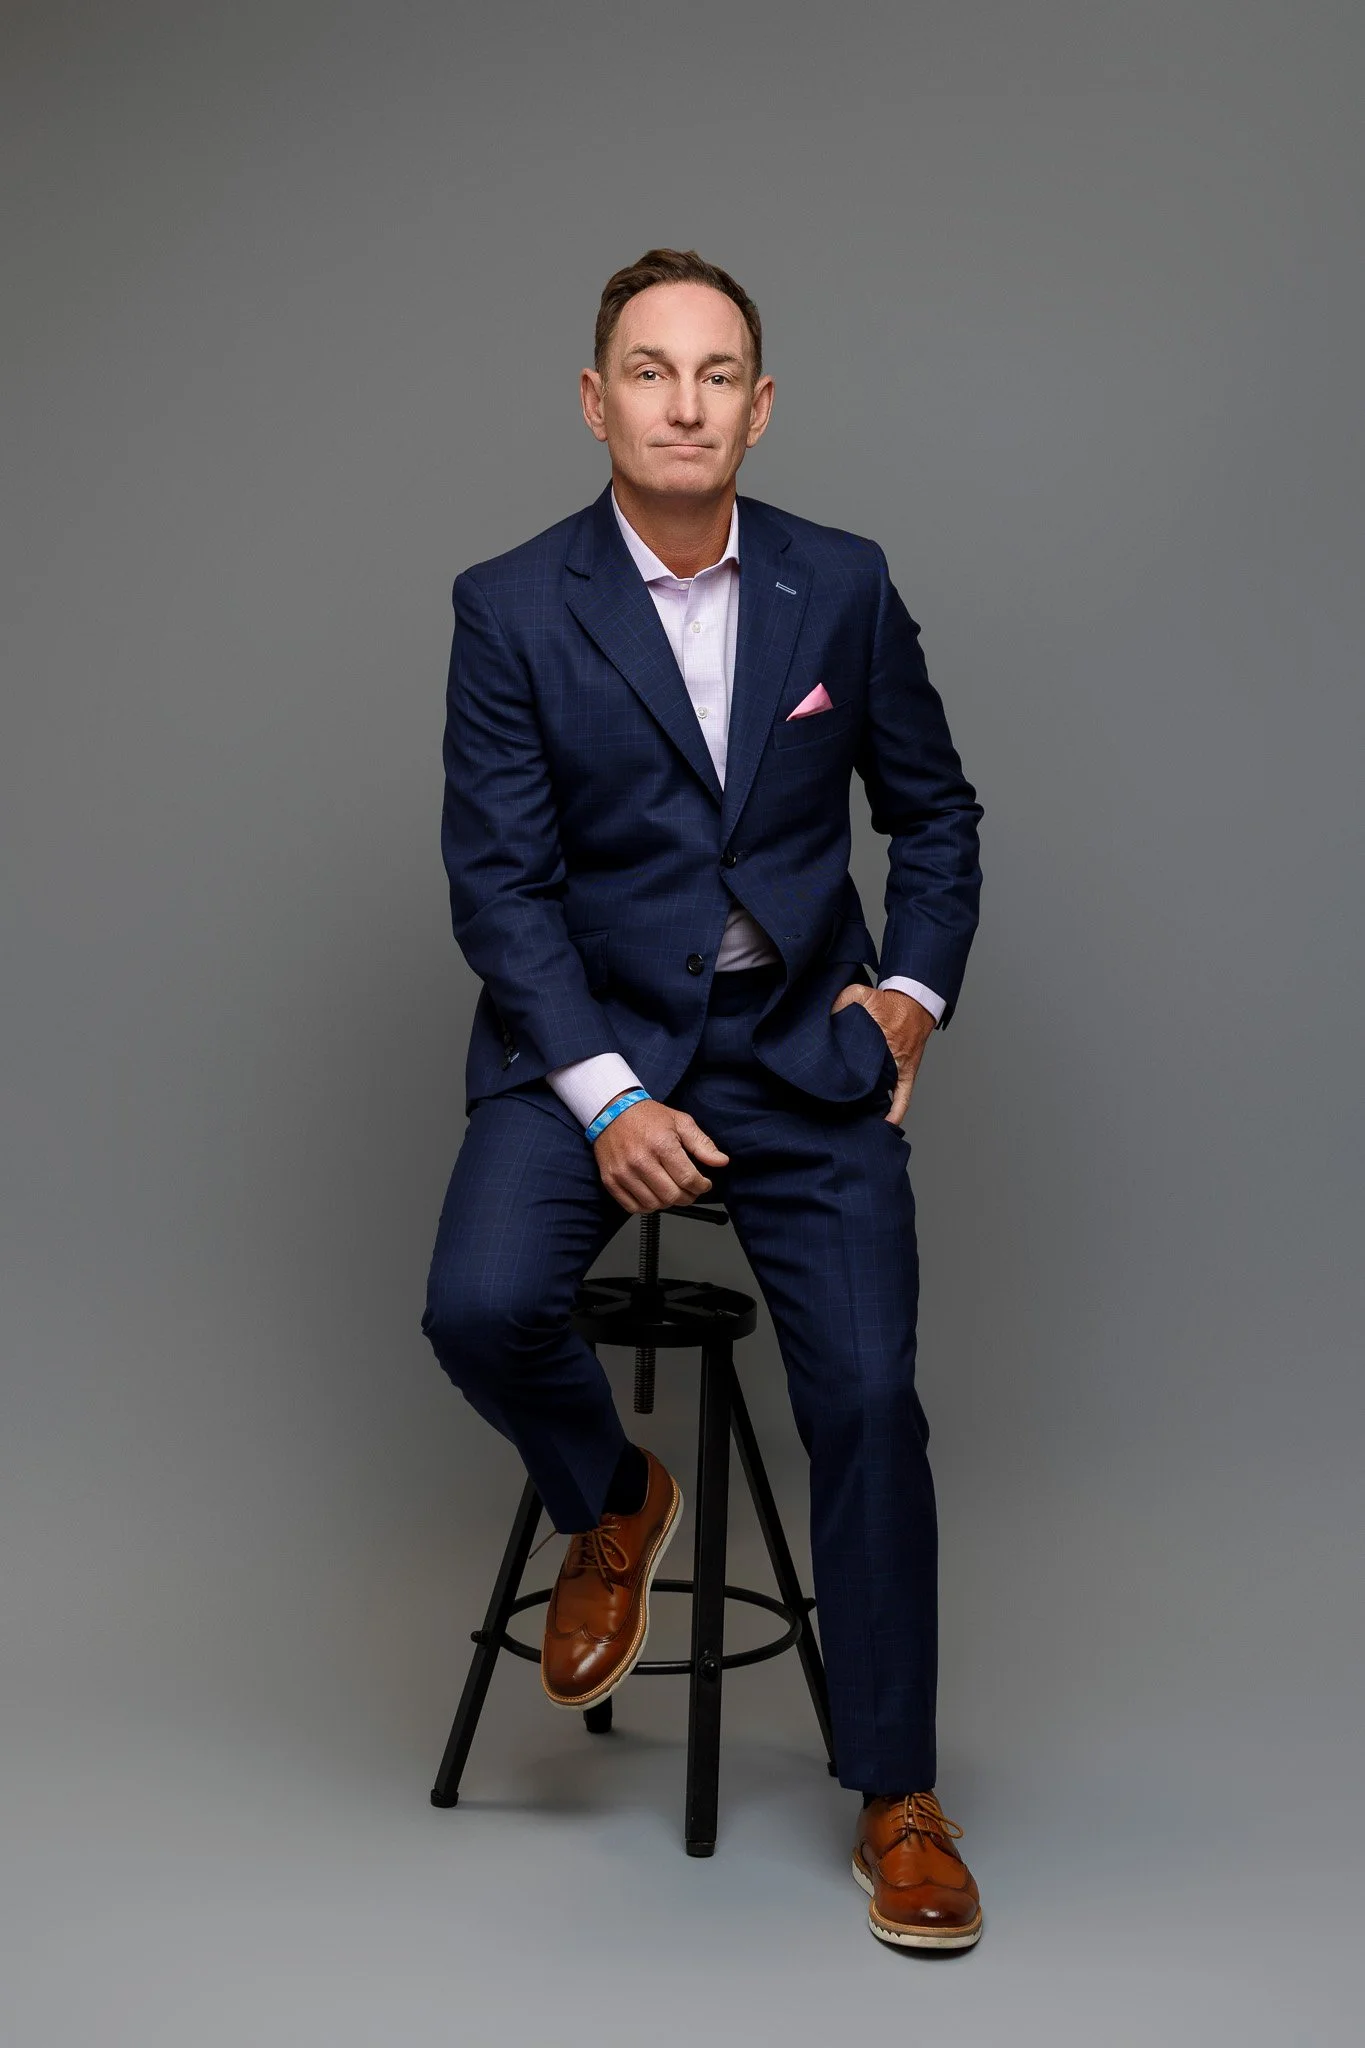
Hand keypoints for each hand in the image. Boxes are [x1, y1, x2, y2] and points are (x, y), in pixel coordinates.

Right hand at [591, 1094, 729, 1213]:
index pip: (688, 1179)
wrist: (612, 1112)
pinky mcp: (610, 1180)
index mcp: (661, 1145)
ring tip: (671, 1190)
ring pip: (653, 1204)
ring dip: (667, 1203)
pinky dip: (646, 1206)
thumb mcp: (680, 1122)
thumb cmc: (647, 1117)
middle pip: (672, 1196)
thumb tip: (721, 1161)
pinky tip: (653, 1194)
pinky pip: (633, 1207)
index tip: (704, 1184)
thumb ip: (702, 1144)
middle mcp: (640, 1160)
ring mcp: (623, 1172)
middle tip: (690, 1190)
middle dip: (687, 1197)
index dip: (702, 1186)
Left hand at [829, 984, 935, 1125]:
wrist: (914, 1002)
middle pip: (865, 1084)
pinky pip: (904, 1097)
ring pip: (883, 1094)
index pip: (852, 1063)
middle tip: (832, 1110)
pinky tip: (886, 1125)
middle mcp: (887, 1057)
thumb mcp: (859, 994)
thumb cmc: (886, 1000)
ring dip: (870, 1108)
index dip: (838, 1076)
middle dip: (850, 1098)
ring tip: (854, 1123)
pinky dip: (896, 1112)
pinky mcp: (908, 1072)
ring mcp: (898, 1067)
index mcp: (874, 1039)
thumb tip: (822, 1014)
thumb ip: (840, 1002)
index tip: (822, 1088)